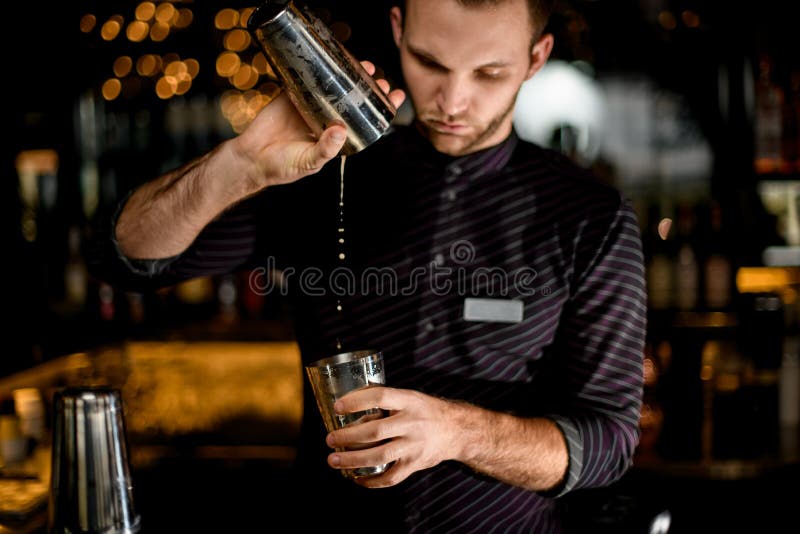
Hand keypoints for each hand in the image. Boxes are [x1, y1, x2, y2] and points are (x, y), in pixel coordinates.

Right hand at [232, 61, 404, 190]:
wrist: (250, 158)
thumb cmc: (282, 167)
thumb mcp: (308, 162)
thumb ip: (325, 150)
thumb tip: (340, 131)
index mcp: (335, 138)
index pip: (364, 122)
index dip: (381, 110)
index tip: (397, 97)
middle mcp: (326, 119)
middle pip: (354, 100)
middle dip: (370, 89)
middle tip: (381, 80)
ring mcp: (310, 105)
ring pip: (336, 86)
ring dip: (351, 75)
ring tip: (367, 66)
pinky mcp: (292, 94)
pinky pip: (309, 78)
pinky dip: (321, 68)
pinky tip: (334, 59)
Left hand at [325, 386, 459, 487]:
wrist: (457, 430)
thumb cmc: (425, 411)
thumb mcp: (410, 397)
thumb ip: (386, 400)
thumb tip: (351, 400)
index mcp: (409, 401)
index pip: (381, 397)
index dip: (357, 401)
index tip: (338, 407)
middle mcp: (412, 423)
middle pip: (376, 431)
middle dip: (348, 436)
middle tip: (330, 439)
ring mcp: (414, 445)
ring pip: (380, 456)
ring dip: (353, 459)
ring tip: (334, 460)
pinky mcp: (415, 464)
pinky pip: (391, 477)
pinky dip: (372, 481)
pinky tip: (357, 478)